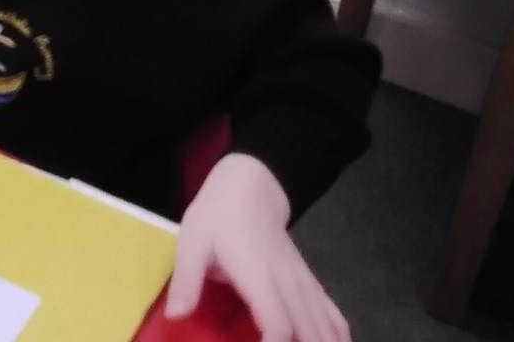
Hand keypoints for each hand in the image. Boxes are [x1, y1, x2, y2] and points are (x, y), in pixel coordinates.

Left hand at [164, 153, 347, 341]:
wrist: (251, 186)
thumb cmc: (217, 216)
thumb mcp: (192, 242)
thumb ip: (186, 280)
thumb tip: (176, 315)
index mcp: (258, 275)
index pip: (278, 322)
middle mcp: (288, 282)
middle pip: (308, 331)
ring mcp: (303, 282)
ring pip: (325, 324)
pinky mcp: (310, 282)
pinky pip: (332, 313)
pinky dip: (337, 333)